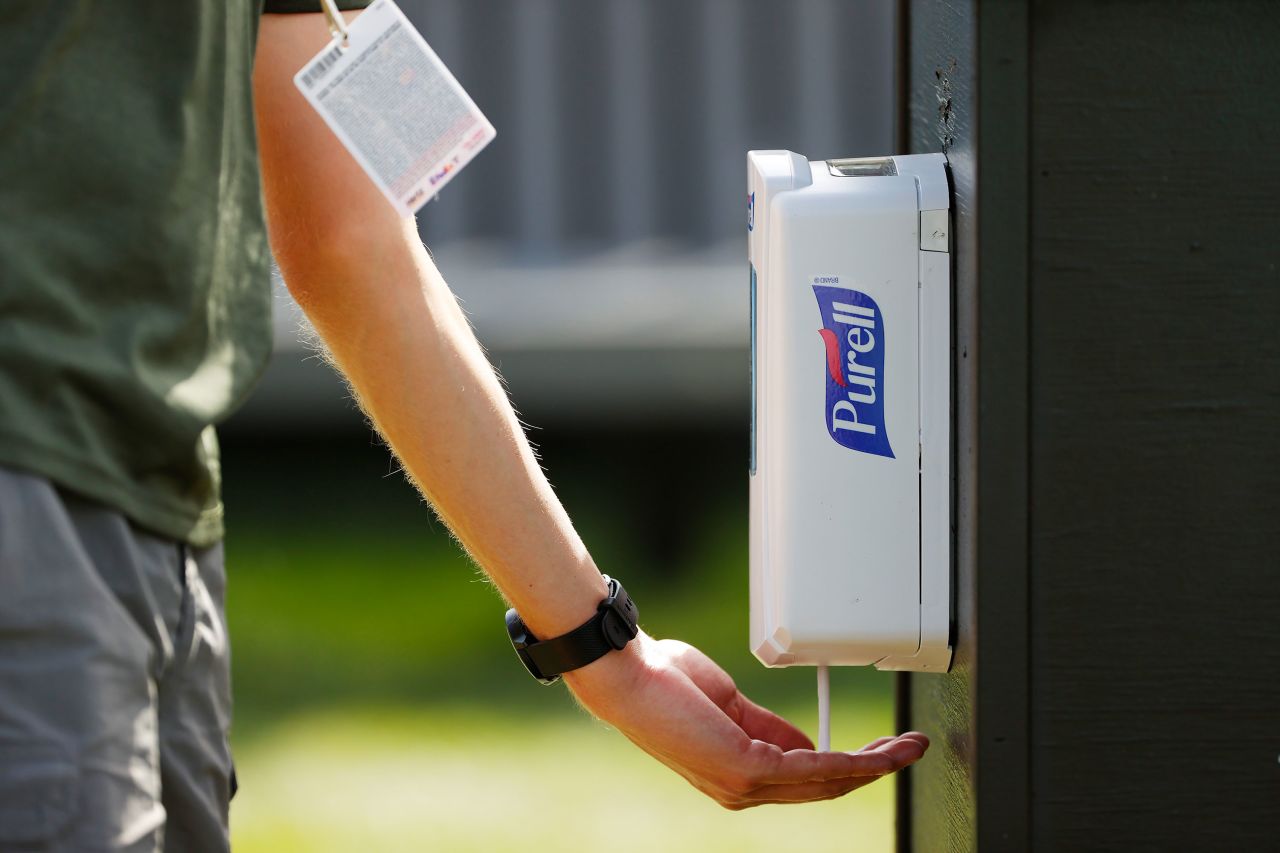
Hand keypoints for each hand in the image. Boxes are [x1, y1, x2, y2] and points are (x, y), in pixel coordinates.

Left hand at [562, 632, 928, 808]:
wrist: (631, 677)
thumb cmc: (664, 682)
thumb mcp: (729, 703)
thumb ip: (768, 725)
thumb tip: (808, 740)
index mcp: (737, 773)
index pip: (803, 779)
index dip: (848, 765)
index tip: (879, 750)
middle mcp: (743, 789)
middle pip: (824, 787)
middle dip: (872, 769)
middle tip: (909, 751)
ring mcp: (745, 785)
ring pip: (827, 782)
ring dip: (874, 766)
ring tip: (908, 750)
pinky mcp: (748, 769)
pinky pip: (814, 768)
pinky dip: (852, 761)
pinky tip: (877, 754)